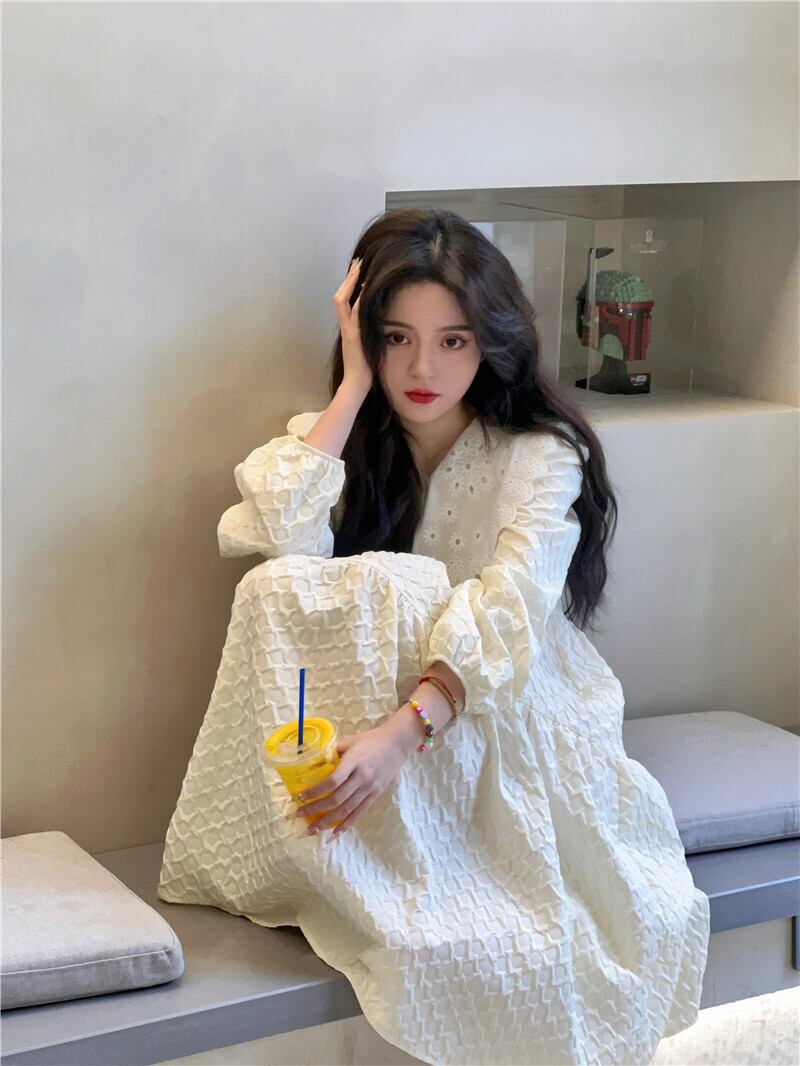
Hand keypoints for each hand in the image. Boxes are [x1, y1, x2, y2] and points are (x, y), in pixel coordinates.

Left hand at [294, 719, 411, 836]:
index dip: (315, 791)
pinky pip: (359, 813)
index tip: (300, 797)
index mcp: (354, 762)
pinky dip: (346, 824)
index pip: (332, 781)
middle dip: (316, 809)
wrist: (397, 744)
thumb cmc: (371, 740)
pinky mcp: (375, 795)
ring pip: (346, 810)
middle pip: (337, 799)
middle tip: (299, 815)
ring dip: (327, 821)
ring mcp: (370, 788)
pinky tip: (334, 833)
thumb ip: (333, 752)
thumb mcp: (350, 741)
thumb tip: (313, 762)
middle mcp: (362, 778)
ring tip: (312, 829)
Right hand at [333, 257, 373, 395]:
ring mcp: (348, 330)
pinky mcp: (352, 336)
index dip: (350, 286)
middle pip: (340, 296)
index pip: (345, 302)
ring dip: (351, 282)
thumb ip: (370, 336)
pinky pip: (353, 312)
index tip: (358, 273)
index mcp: (349, 329)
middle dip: (348, 278)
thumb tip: (382, 326)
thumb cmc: (366, 371)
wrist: (357, 384)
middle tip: (357, 262)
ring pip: (343, 300)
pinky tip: (364, 285)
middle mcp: (345, 327)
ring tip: (358, 267)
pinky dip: (358, 297)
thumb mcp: (368, 348)